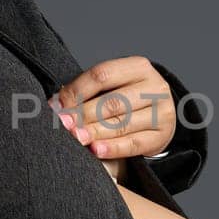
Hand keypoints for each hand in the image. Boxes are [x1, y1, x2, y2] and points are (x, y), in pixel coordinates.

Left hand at [50, 56, 177, 172]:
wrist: (159, 115)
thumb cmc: (127, 98)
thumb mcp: (112, 86)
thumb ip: (87, 91)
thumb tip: (56, 104)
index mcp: (138, 67)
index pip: (102, 75)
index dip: (77, 90)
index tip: (58, 106)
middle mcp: (154, 87)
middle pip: (113, 101)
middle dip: (84, 114)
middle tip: (64, 125)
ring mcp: (162, 111)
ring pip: (122, 123)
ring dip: (95, 132)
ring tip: (76, 138)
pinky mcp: (162, 135)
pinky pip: (134, 143)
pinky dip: (113, 148)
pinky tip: (96, 150)